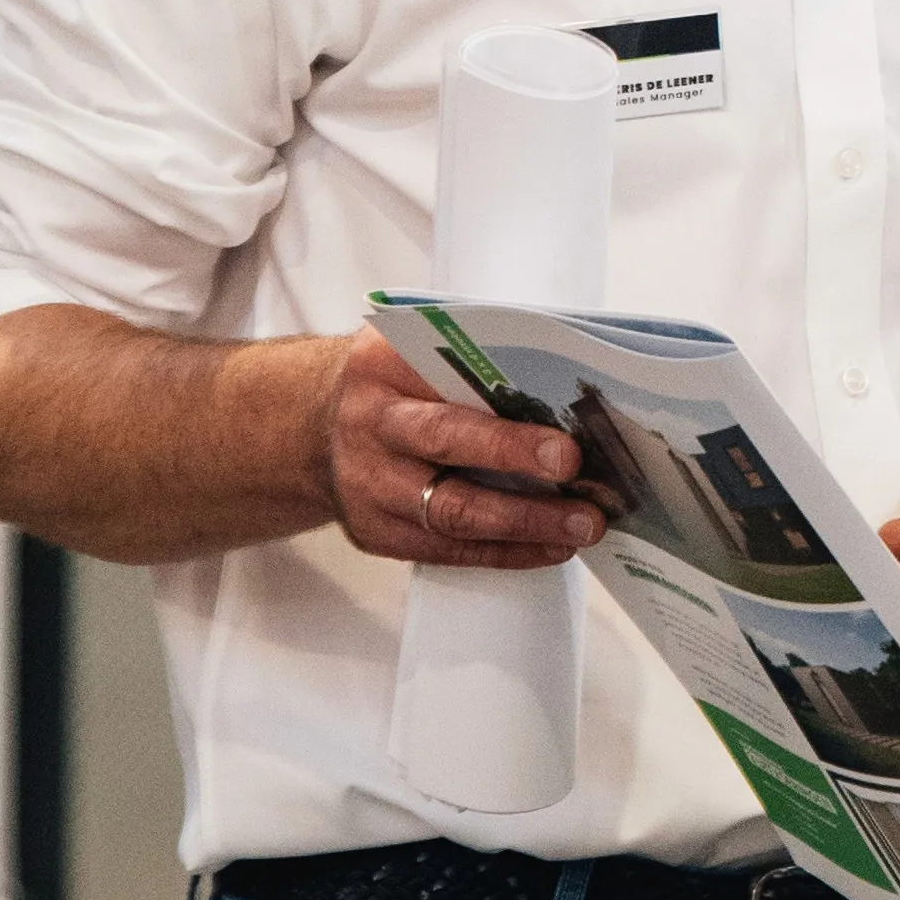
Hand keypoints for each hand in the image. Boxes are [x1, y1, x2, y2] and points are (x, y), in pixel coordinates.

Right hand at [324, 328, 603, 568]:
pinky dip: (504, 551)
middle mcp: (370, 426)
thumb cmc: (396, 383)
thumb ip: (476, 359)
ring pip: (450, 515)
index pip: (449, 391)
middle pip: (446, 452)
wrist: (317, 427)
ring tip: (581, 529)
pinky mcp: (376, 533)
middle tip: (582, 494)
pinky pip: (446, 550)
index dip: (506, 430)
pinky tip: (549, 547)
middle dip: (520, 473)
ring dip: (524, 526)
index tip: (565, 449)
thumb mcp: (418, 348)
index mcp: (383, 366)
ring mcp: (368, 486)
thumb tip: (566, 391)